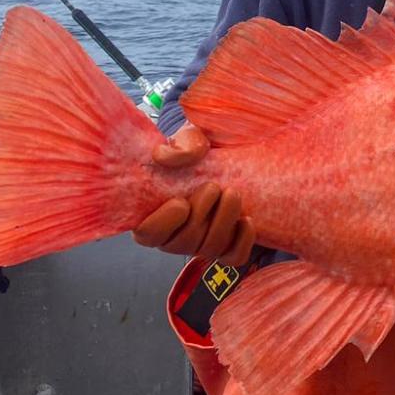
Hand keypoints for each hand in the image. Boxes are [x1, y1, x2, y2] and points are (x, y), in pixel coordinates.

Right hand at [132, 124, 254, 266]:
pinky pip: (233, 258)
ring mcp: (201, 243)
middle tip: (214, 186)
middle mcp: (174, 235)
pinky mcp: (226, 246)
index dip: (162, 224)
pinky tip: (247, 220)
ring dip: (224, 222)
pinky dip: (242, 242)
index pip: (147, 235)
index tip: (181, 202)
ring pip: (209, 249)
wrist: (224, 156)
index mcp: (152, 213)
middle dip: (201, 215)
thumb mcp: (188, 136)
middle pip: (183, 244)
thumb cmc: (196, 149)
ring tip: (233, 193)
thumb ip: (178, 145)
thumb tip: (164, 156)